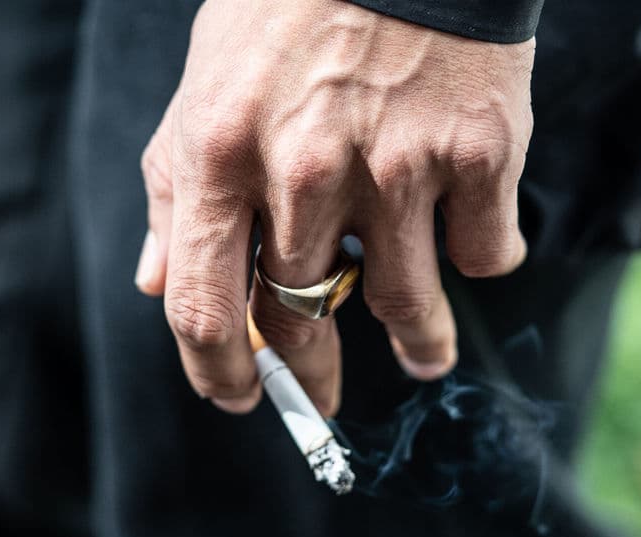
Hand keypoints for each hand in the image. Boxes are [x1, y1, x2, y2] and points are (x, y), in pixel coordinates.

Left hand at [135, 0, 533, 414]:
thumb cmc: (283, 11)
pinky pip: (482, 253)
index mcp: (219, 155)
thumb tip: (158, 282)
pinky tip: (465, 245)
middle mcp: (304, 172)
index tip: (238, 395)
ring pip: (403, 305)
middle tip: (320, 393)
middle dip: (311, 375)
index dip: (217, 371)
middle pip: (302, 318)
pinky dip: (474, 259)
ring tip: (423, 357)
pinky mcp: (478, 154)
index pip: (204, 307)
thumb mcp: (203, 87)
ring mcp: (397, 166)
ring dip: (416, 346)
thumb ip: (175, 191)